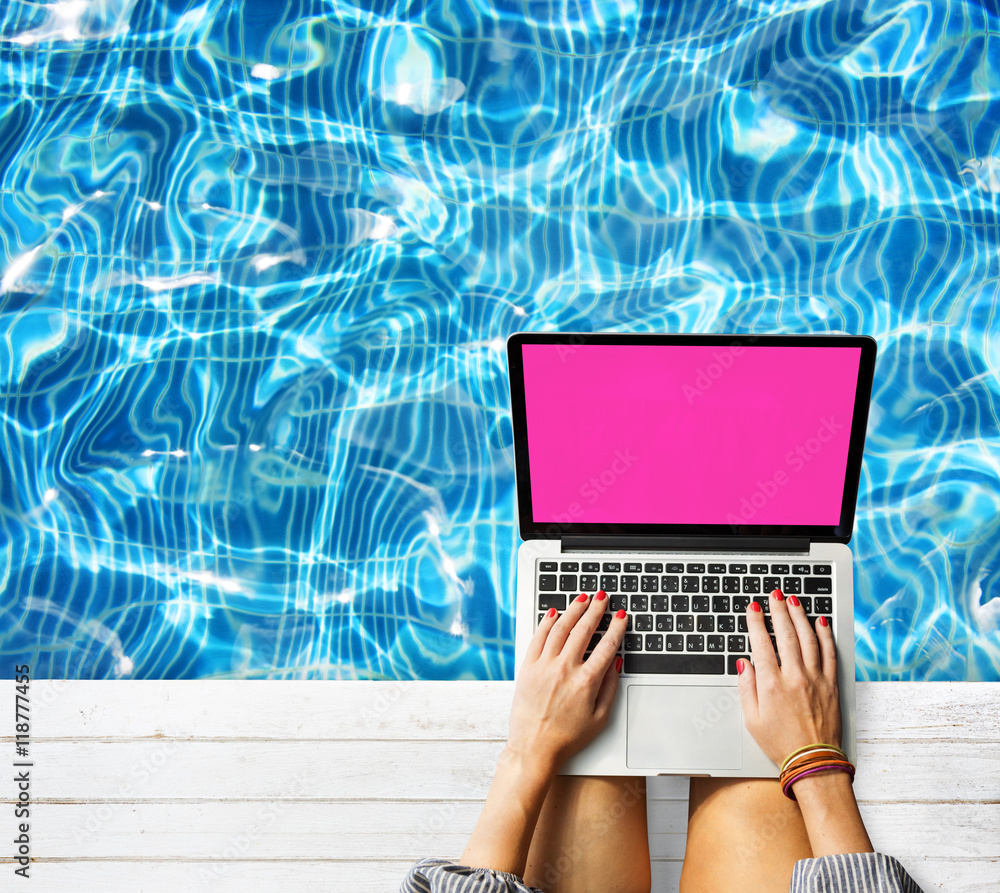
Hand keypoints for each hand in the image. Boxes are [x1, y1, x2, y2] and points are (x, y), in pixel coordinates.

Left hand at [507, 592, 627, 770]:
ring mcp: (544, 666)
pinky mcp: (528, 667)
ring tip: (582, 598)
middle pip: (584, 630)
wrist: (534, 747)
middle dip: (595, 610)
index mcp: (586, 682)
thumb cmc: (567, 737)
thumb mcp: (600, 717)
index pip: (606, 645)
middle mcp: (564, 669)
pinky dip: (547, 622)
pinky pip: (538, 637)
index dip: (616, 627)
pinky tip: (555, 613)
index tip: (621, 616)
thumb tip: (616, 662)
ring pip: (560, 628)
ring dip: (573, 610)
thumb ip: (610, 687)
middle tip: (602, 598)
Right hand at [736, 589, 840, 765]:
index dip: (756, 622)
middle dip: (779, 610)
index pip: (762, 643)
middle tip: (775, 595)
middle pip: (786, 635)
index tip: (753, 608)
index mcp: (772, 684)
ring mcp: (815, 679)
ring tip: (794, 601)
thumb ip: (746, 688)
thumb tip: (744, 664)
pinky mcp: (831, 685)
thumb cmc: (781, 743)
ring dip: (800, 616)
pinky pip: (829, 653)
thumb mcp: (751, 719)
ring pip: (808, 639)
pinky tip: (820, 622)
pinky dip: (825, 635)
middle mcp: (794, 677)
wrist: (813, 761)